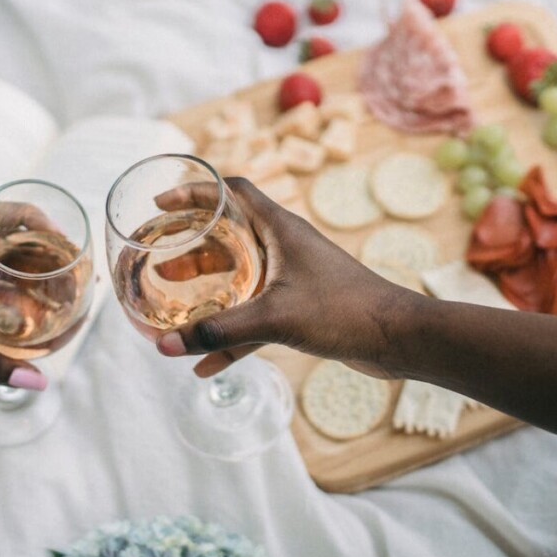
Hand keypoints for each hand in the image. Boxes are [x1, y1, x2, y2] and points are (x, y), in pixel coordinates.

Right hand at [154, 178, 420, 378]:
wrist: (398, 338)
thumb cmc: (345, 311)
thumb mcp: (275, 317)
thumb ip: (220, 331)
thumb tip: (165, 346)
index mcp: (280, 228)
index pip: (231, 191)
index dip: (194, 191)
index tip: (160, 203)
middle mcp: (285, 246)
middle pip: (228, 236)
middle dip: (191, 250)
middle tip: (158, 263)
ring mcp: (293, 278)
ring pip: (239, 279)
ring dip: (207, 293)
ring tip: (171, 309)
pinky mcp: (301, 308)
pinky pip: (255, 317)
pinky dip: (231, 336)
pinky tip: (206, 365)